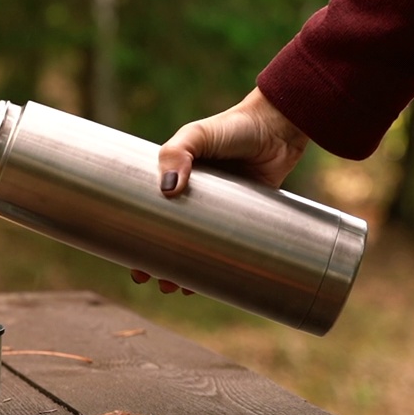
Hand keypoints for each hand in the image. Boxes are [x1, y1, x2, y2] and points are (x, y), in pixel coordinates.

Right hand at [132, 87, 309, 293]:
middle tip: (156, 281)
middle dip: (160, 265)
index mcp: (174, 180)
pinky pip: (229, 247)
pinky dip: (220, 266)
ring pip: (198, 249)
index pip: (148, 217)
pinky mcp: (247, 217)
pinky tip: (214, 283)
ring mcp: (221, 210)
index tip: (134, 264)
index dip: (138, 242)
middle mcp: (194, 198)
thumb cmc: (233, 125)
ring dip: (187, 272)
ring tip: (179, 288)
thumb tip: (168, 190)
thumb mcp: (198, 134)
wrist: (279, 126)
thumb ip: (177, 153)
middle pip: (170, 239)